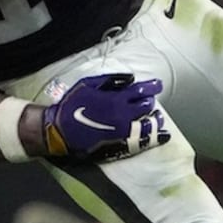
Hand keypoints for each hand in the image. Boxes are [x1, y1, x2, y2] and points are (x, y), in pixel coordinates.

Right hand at [41, 73, 169, 162]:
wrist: (61, 130)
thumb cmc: (72, 105)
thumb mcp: (87, 85)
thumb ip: (110, 80)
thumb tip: (130, 79)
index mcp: (116, 98)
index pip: (141, 90)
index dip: (152, 86)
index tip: (157, 84)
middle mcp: (123, 114)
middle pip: (146, 107)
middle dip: (150, 102)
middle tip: (149, 100)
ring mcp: (123, 130)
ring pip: (147, 124)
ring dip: (154, 119)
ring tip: (157, 117)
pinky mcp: (121, 143)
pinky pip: (142, 140)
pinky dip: (154, 137)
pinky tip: (161, 136)